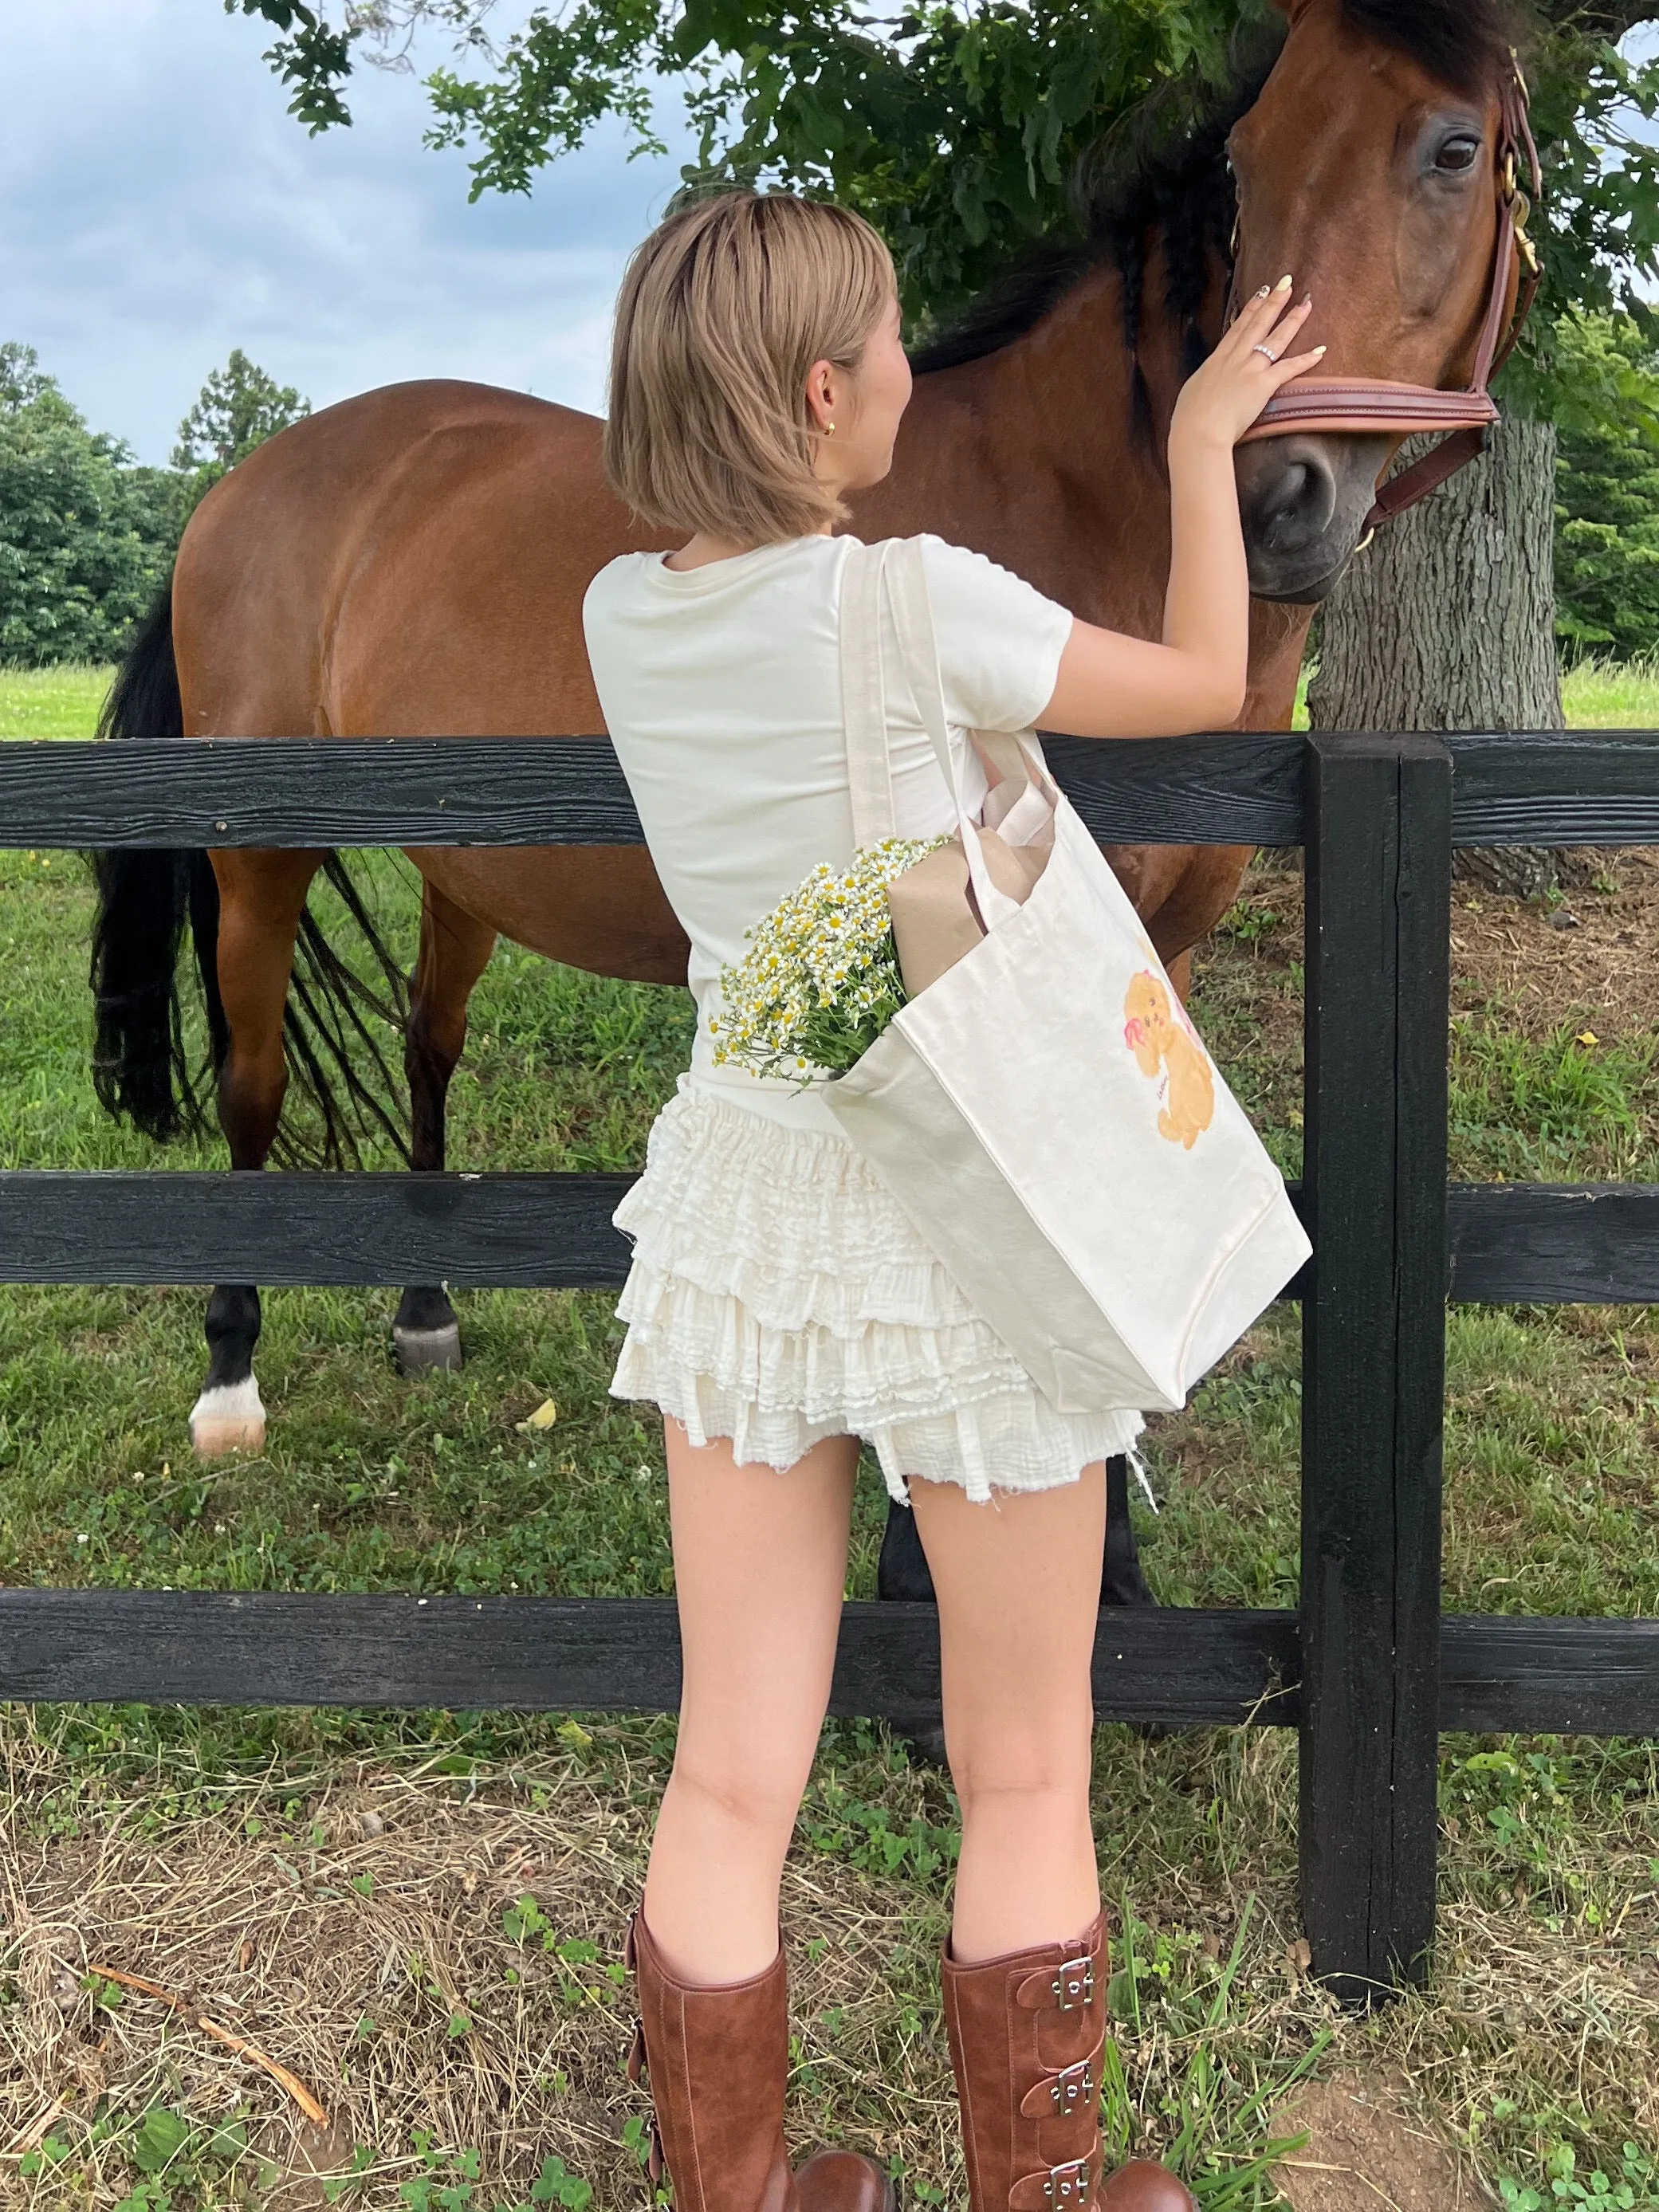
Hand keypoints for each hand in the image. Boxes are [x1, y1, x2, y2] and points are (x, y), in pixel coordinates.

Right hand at [1169, 276, 1323, 452]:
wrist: (1197, 432)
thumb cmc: (1189, 419)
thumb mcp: (1192, 392)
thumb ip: (1205, 382)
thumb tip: (1206, 383)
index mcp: (1217, 360)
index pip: (1238, 328)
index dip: (1251, 308)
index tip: (1262, 292)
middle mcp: (1235, 358)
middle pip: (1258, 324)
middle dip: (1274, 302)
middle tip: (1287, 283)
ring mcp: (1250, 369)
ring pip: (1275, 339)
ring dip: (1292, 319)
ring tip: (1306, 303)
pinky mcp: (1262, 385)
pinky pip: (1288, 369)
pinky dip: (1305, 360)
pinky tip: (1320, 351)